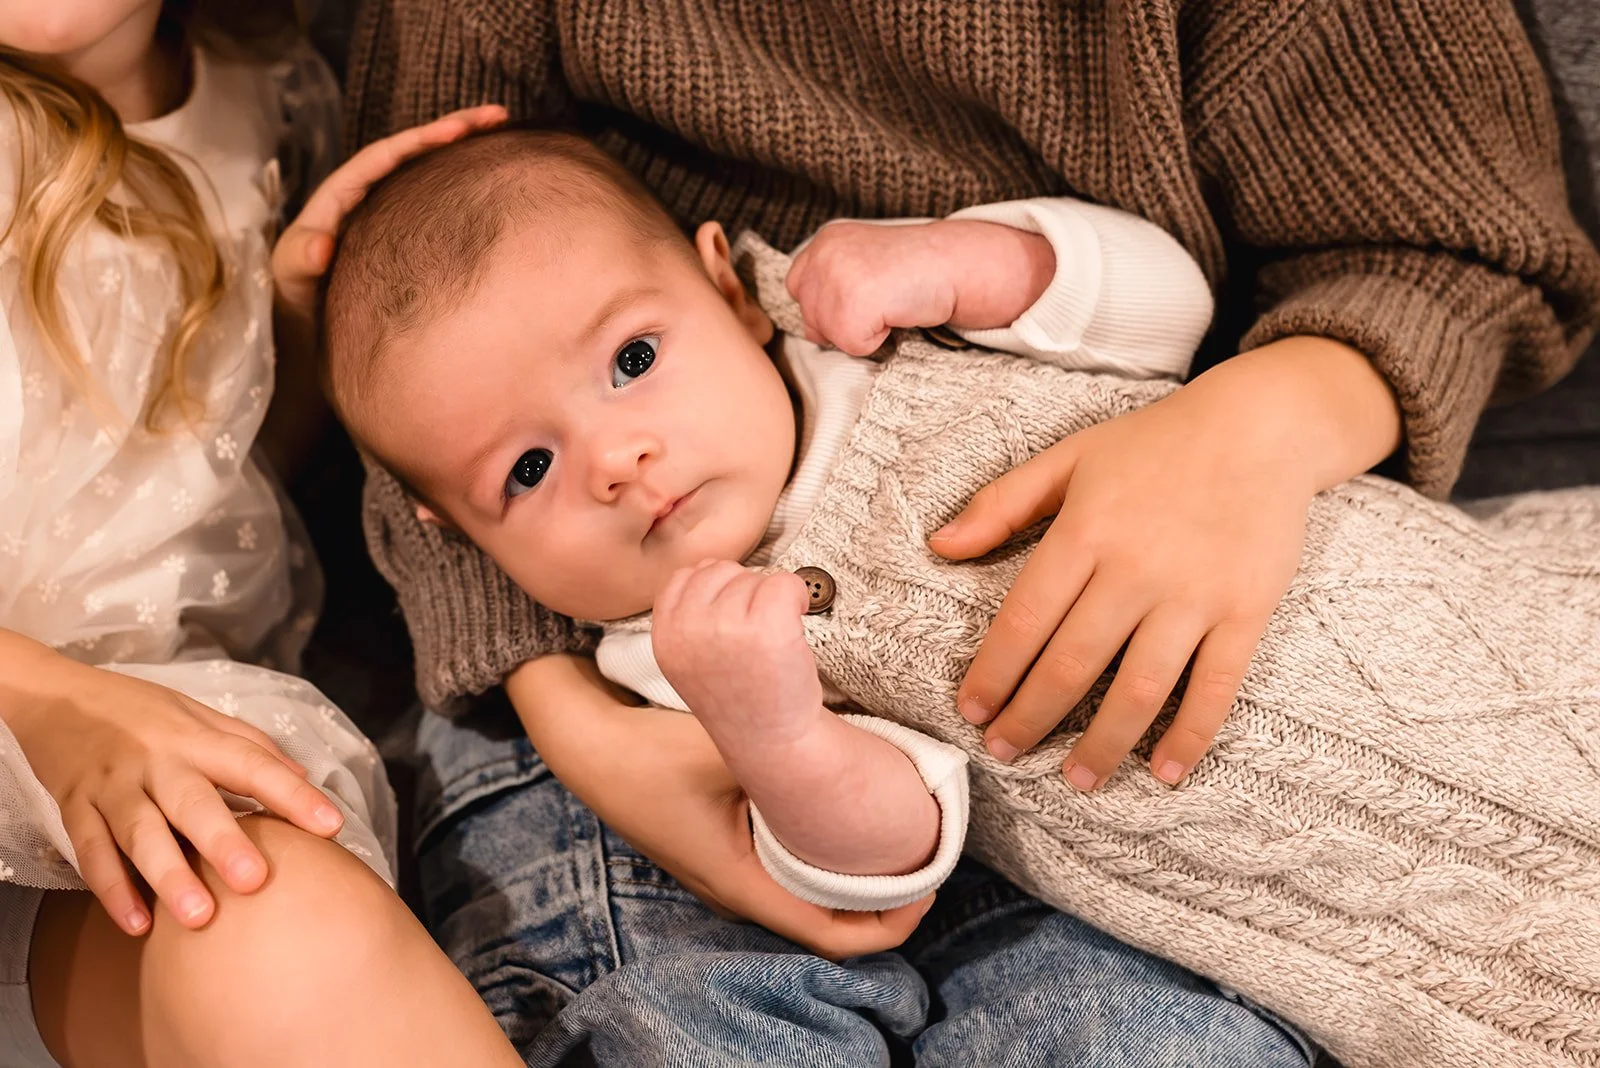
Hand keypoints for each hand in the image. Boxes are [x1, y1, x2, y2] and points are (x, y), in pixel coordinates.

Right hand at [0, 633, 343, 934]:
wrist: (58, 698)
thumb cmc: (142, 713)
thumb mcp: (200, 716)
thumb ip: (250, 747)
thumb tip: (304, 777)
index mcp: (196, 738)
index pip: (253, 764)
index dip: (292, 794)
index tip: (330, 826)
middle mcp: (157, 761)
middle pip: (193, 803)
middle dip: (223, 842)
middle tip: (254, 881)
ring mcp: (113, 786)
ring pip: (141, 834)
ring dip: (168, 877)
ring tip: (198, 918)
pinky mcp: (74, 808)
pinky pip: (91, 852)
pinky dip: (111, 889)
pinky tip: (136, 924)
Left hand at [271, 104, 508, 324]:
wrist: (309, 322)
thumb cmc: (296, 293)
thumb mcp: (290, 274)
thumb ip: (300, 258)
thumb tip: (320, 246)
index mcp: (344, 193)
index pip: (386, 155)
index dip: (421, 139)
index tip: (457, 130)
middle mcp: (372, 194)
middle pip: (416, 152)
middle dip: (455, 130)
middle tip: (498, 115)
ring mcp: (393, 211)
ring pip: (432, 173)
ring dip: (467, 152)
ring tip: (507, 135)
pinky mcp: (410, 233)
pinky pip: (439, 201)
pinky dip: (466, 187)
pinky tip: (495, 181)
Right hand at [506, 654, 932, 959]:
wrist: (584, 738)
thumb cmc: (650, 751)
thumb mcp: (731, 747)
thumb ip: (794, 749)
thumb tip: (869, 738)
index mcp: (743, 885)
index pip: (835, 937)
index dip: (894, 923)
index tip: (932, 884)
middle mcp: (735, 888)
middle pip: (827, 916)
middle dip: (883, 892)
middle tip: (927, 845)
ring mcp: (725, 867)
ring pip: (806, 888)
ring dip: (853, 868)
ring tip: (896, 825)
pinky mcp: (721, 840)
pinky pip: (785, 860)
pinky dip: (822, 847)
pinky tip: (842, 804)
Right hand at [651, 561, 823, 747]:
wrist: (773, 743)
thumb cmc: (740, 699)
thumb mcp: (690, 660)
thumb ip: (689, 616)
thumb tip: (711, 567)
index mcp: (666, 636)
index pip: (684, 577)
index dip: (716, 590)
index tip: (733, 620)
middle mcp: (689, 628)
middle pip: (720, 571)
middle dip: (744, 592)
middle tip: (757, 633)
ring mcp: (727, 626)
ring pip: (754, 576)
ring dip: (771, 599)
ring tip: (773, 640)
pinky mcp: (767, 628)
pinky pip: (784, 582)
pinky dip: (798, 596)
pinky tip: (798, 622)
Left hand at [785, 219, 1053, 354]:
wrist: (956, 263)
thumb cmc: (916, 269)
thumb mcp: (863, 264)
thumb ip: (830, 285)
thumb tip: (809, 332)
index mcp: (824, 241)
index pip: (799, 289)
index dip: (832, 303)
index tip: (869, 291)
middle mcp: (823, 254)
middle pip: (811, 318)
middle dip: (844, 321)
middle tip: (883, 298)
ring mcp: (835, 278)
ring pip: (829, 337)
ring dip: (862, 332)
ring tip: (890, 304)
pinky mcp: (852, 306)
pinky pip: (853, 347)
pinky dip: (877, 341)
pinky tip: (896, 312)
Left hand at [931, 337, 1401, 788]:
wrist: (1260, 427)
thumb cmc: (1154, 444)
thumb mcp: (1068, 457)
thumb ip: (1001, 503)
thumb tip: (939, 546)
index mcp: (1084, 532)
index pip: (1024, 621)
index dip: (993, 674)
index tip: (971, 711)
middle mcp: (1135, 569)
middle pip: (1071, 665)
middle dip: (1031, 718)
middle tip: (1006, 751)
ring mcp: (1193, 595)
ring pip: (1138, 689)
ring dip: (1104, 744)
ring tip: (1078, 779)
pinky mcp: (1245, 612)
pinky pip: (1214, 687)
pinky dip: (1189, 736)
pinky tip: (1165, 772)